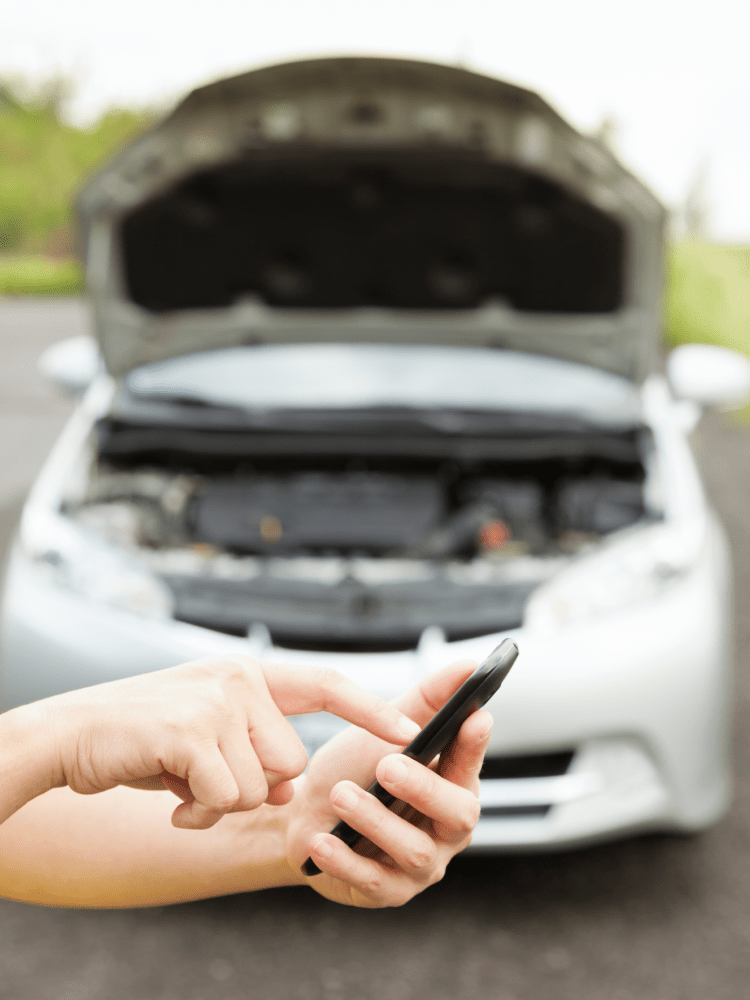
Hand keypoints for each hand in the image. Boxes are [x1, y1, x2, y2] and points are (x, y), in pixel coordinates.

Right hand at [39, 655, 420, 829]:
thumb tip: (290, 788)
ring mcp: (215, 700)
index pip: (324, 683)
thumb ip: (253, 752)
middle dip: (253, 787)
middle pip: (291, 760)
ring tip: (180, 780)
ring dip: (221, 799)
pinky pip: (225, 795)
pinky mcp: (190, 730)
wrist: (71, 736)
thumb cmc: (142, 740)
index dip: (369, 708)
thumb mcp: (207, 740)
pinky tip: (167, 791)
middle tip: (203, 781)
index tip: (407, 730)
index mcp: (246, 674)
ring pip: (260, 783)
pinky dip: (197, 808)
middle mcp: (237, 679)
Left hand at [284, 661, 490, 906]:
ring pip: (411, 849)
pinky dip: (345, 859)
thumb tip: (470, 665)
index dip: (475, 744)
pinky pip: (372, 881)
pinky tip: (322, 839)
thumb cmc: (355, 767)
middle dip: (422, 787)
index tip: (476, 716)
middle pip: (456, 814)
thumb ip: (429, 698)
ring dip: (374, 820)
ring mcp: (419, 865)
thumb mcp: (386, 726)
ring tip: (340, 794)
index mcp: (453, 784)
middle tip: (386, 764)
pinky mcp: (386, 891)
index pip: (472, 763)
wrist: (305, 813)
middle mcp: (446, 829)